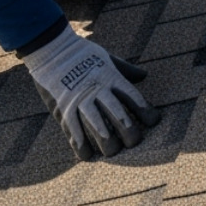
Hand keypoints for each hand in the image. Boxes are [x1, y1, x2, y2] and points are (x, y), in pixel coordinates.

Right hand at [23, 28, 161, 159]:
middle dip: (129, 131)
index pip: (132, 96)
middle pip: (117, 114)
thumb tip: (144, 76)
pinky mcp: (62, 108)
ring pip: (96, 126)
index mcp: (110, 77)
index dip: (145, 111)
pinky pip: (72, 130)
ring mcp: (79, 100)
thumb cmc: (82, 54)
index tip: (153, 122)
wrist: (51, 49)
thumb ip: (125, 69)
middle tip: (135, 143)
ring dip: (107, 142)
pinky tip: (87, 156)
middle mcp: (97, 90)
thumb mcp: (107, 57)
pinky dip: (80, 145)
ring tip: (114, 153)